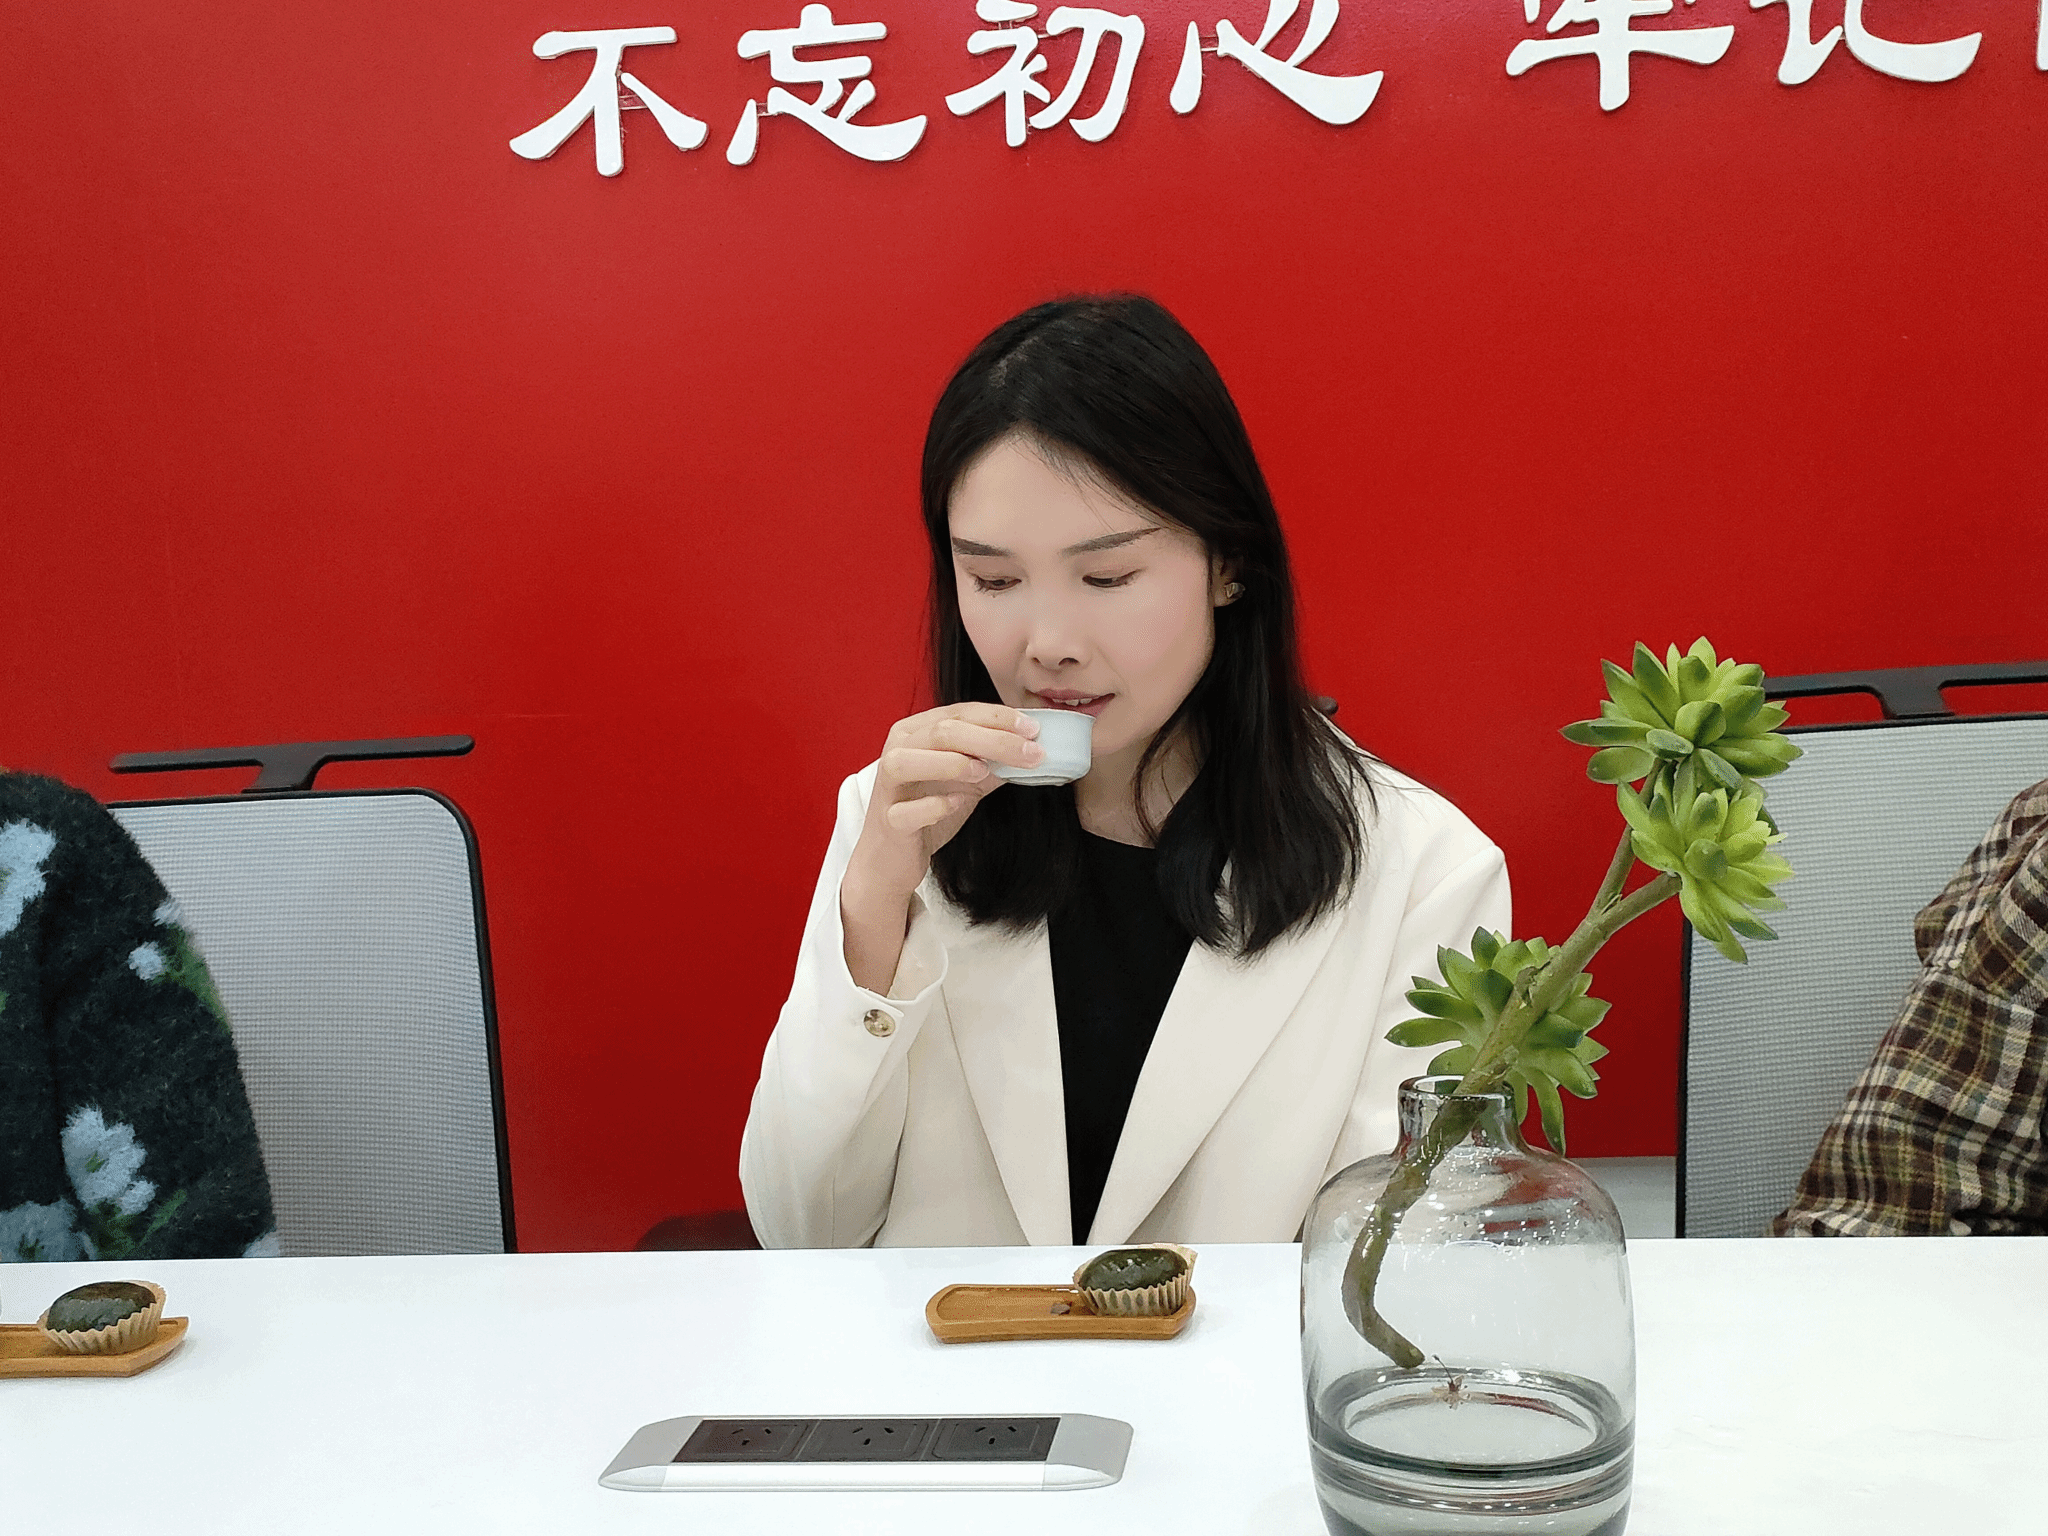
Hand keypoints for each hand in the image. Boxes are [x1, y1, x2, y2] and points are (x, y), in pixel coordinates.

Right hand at [840, 703, 1042, 991]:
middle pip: (943, 732)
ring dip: (952, 763)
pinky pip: (906, 811)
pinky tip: (958, 803)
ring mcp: (887, 786)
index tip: (1034, 730)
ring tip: (986, 772)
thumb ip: (995, 760)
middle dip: (992, 739)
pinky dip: (934, 805)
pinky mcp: (888, 821)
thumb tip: (1036, 748)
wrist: (894, 856)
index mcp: (917, 731)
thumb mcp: (968, 779)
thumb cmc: (929, 808)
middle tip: (1031, 753)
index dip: (998, 718)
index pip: (959, 712)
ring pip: (908, 761)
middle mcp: (897, 749)